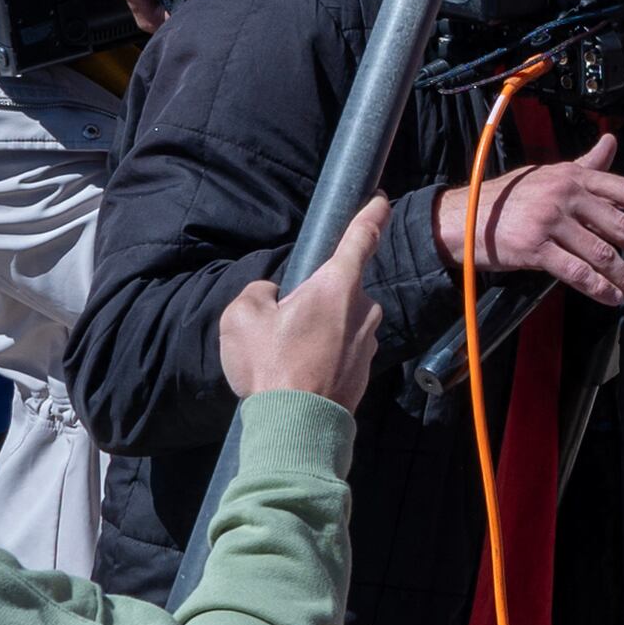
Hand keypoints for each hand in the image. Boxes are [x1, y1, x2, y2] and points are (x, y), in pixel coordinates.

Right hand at [219, 200, 390, 407]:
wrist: (297, 425)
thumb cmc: (271, 365)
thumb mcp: (241, 316)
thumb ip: (258, 292)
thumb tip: (273, 295)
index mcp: (338, 285)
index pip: (361, 237)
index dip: (371, 214)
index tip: (381, 199)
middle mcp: (364, 308)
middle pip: (341, 288)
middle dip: (316, 297)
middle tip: (284, 324)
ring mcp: (369, 341)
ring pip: (341, 321)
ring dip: (320, 329)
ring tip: (289, 356)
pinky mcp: (366, 368)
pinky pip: (342, 349)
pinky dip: (324, 355)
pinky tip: (300, 373)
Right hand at [438, 129, 623, 306]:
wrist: (462, 217)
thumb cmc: (506, 197)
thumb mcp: (549, 173)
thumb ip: (585, 164)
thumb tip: (611, 143)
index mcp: (574, 176)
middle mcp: (566, 195)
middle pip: (622, 227)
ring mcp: (551, 221)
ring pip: (603, 254)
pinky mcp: (535, 247)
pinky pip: (577, 272)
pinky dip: (600, 289)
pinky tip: (612, 298)